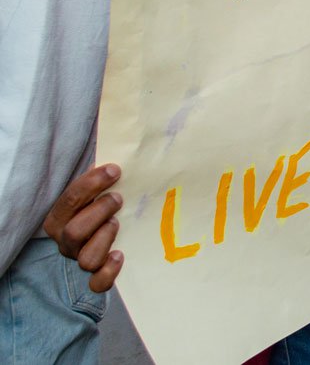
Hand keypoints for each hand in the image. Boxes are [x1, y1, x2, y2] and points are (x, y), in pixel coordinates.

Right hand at [43, 164, 123, 292]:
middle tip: (118, 199)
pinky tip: (120, 254)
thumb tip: (119, 155)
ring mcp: (80, 260)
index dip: (92, 183)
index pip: (69, 200)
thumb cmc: (100, 208)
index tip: (115, 170)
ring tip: (117, 224)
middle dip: (99, 211)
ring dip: (104, 238)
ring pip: (86, 258)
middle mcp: (66, 242)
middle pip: (74, 232)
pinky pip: (97, 283)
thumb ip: (100, 177)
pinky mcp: (96, 279)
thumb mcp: (96, 192)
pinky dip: (109, 272)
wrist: (103, 243)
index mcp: (60, 218)